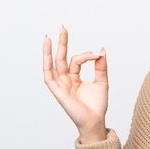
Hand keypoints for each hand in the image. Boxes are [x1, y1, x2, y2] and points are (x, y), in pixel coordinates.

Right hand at [43, 27, 108, 142]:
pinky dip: (47, 66)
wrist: (96, 120)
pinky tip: (47, 55)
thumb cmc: (98, 105)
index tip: (98, 55)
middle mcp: (65, 80)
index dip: (87, 55)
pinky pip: (49, 78)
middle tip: (63, 28)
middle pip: (61, 58)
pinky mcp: (58, 92)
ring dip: (49, 52)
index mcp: (74, 78)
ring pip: (51, 66)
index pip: (76, 60)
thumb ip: (101, 66)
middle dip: (61, 43)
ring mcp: (60, 86)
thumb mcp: (102, 81)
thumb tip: (101, 49)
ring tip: (49, 37)